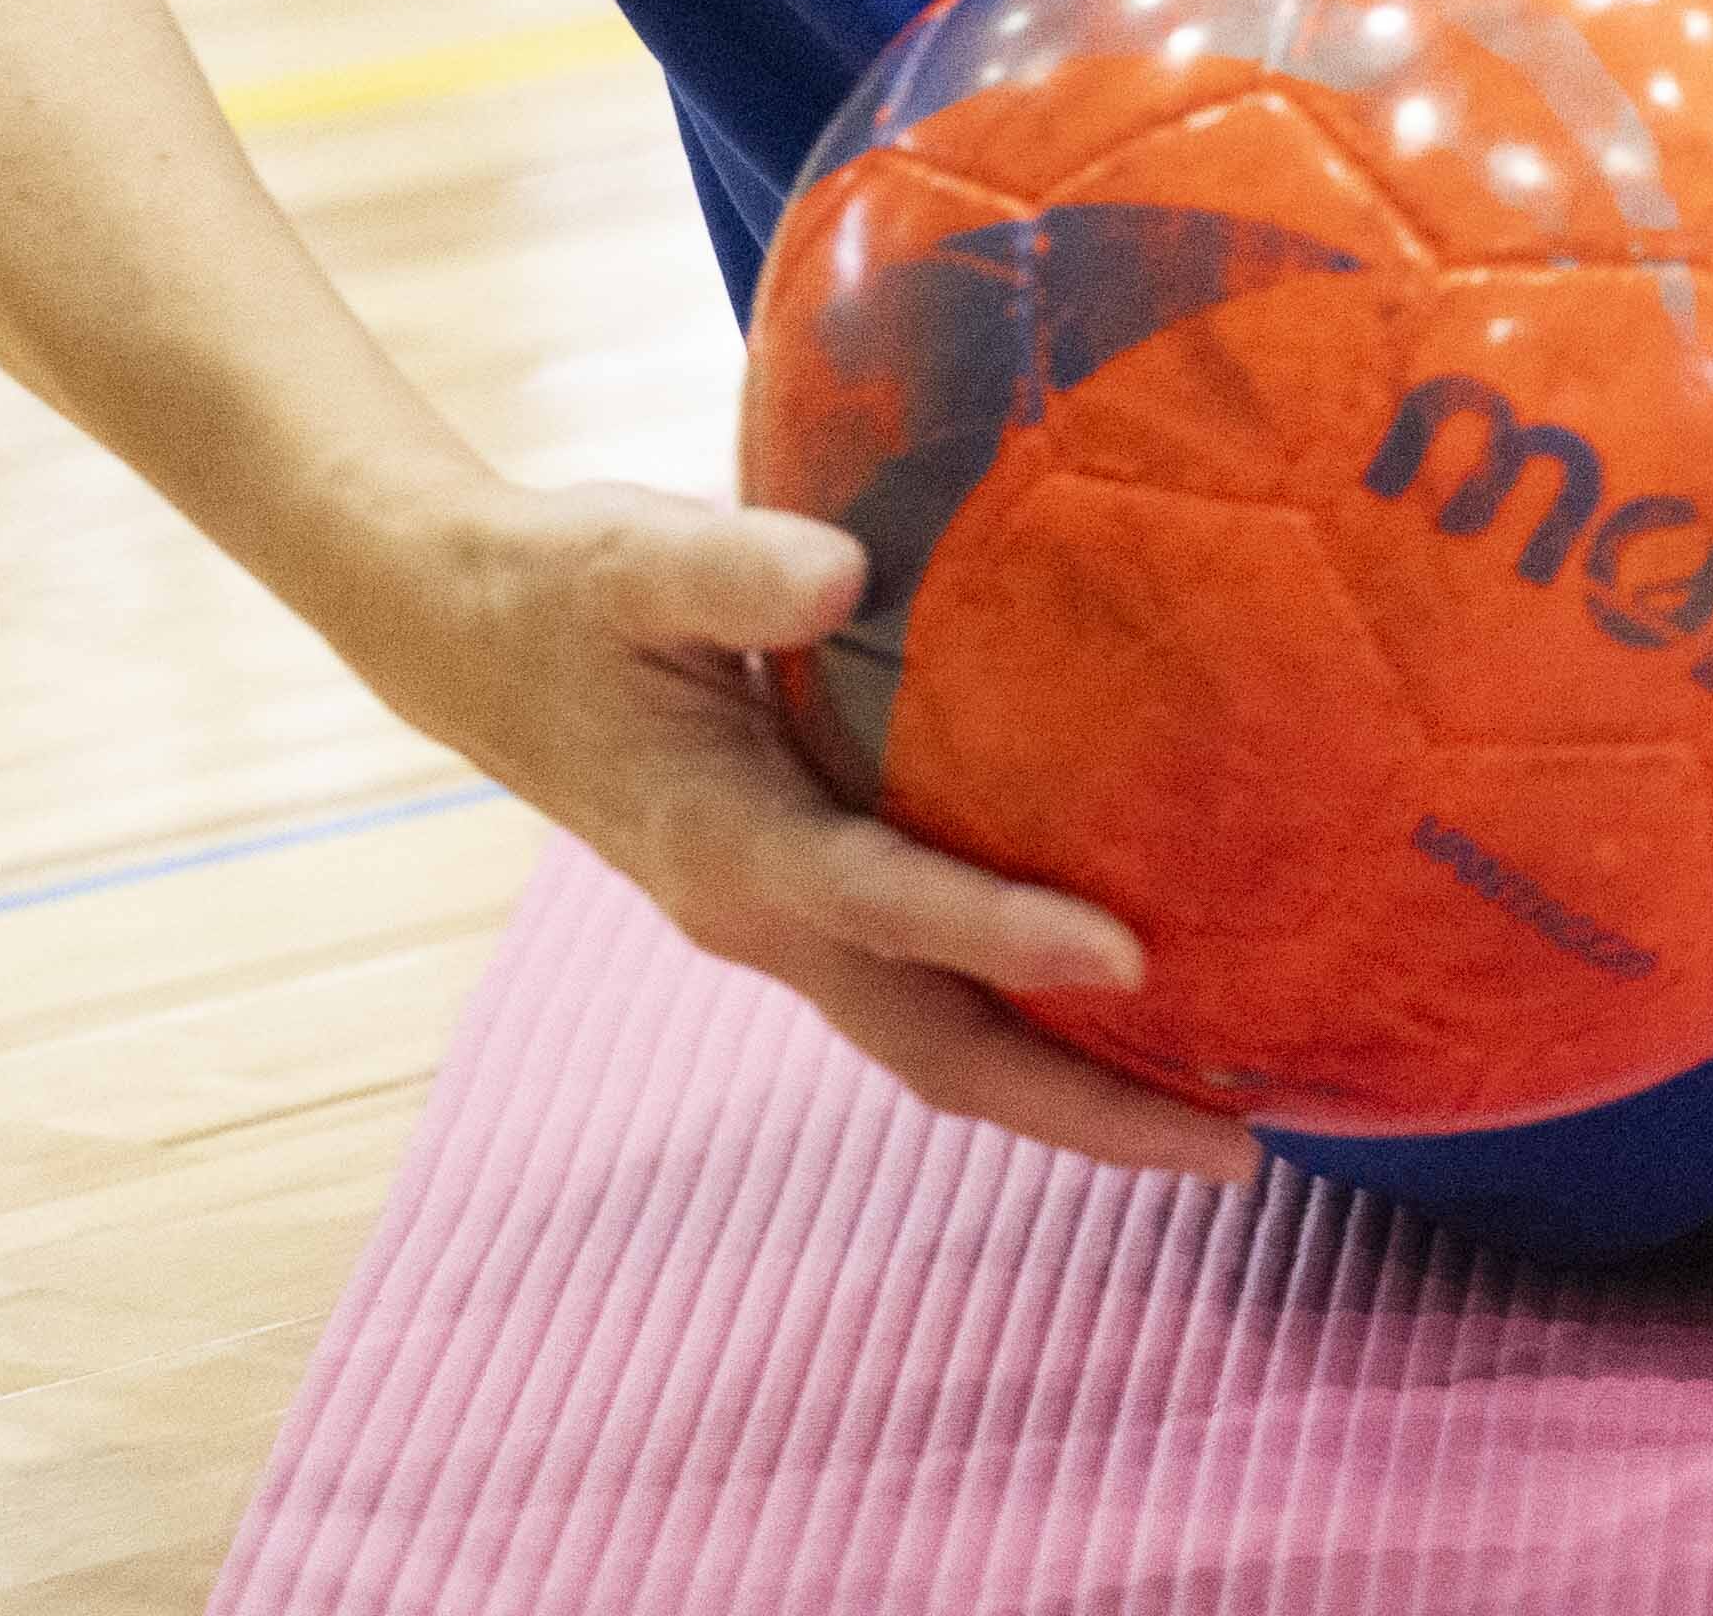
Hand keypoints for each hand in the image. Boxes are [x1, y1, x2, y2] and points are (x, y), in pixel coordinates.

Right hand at [331, 475, 1253, 1183]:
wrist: (471, 641)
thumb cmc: (563, 589)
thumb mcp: (630, 558)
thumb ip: (730, 566)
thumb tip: (841, 569)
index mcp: (728, 845)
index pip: (888, 906)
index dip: (1003, 934)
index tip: (1134, 957)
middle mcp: (766, 915)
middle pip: (942, 1052)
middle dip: (1086, 1112)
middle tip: (1242, 1154)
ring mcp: (789, 924)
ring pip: (945, 1042)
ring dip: (1077, 1091)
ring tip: (1229, 1117)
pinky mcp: (810, 901)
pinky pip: (936, 993)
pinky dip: (1035, 1019)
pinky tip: (1141, 1003)